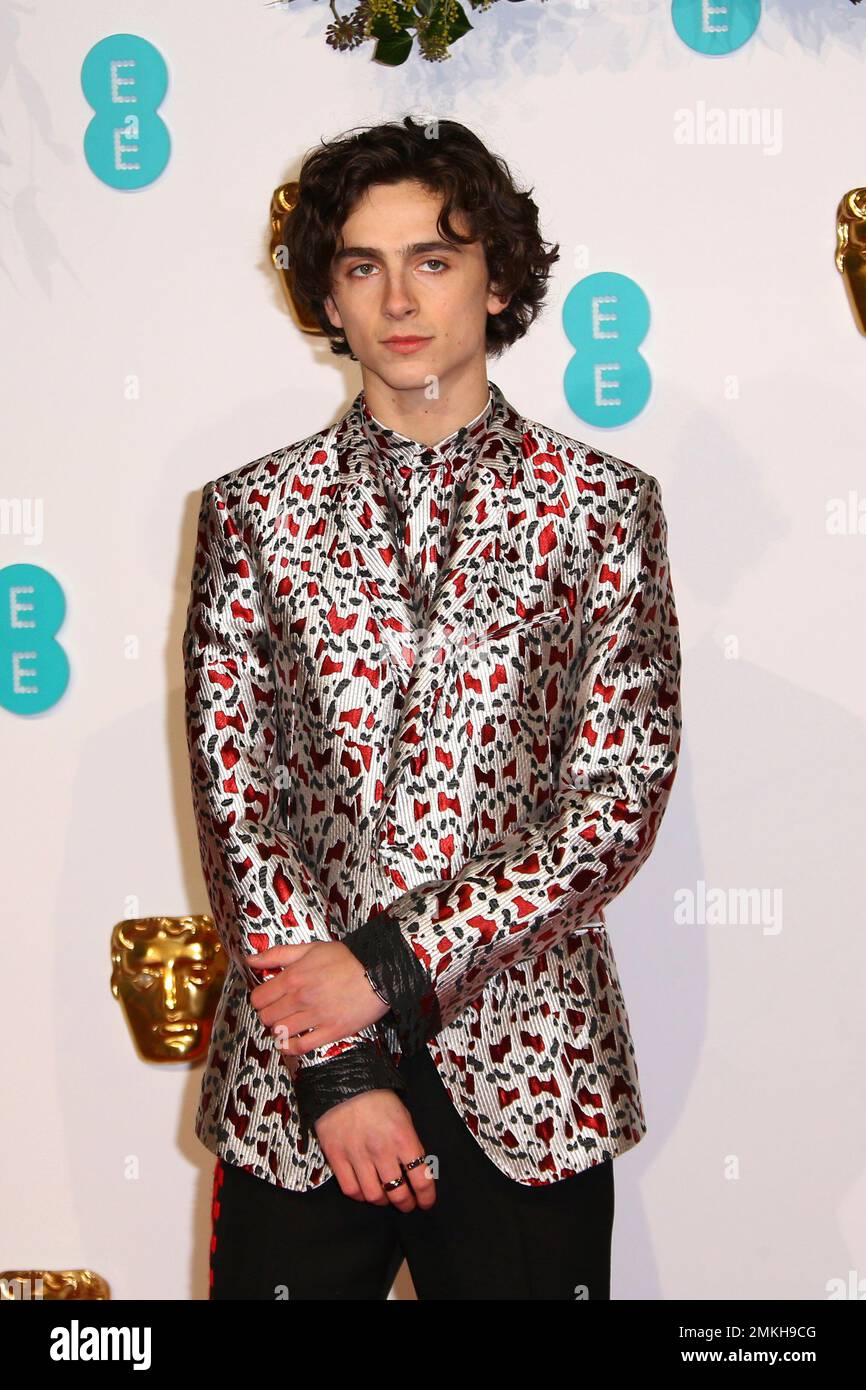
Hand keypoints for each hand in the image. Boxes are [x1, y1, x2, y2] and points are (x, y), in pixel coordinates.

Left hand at [248, 941, 389, 1056]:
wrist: (379, 971)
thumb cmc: (346, 958)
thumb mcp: (310, 948)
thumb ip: (278, 954)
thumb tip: (251, 959)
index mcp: (294, 977)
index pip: (259, 998)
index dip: (260, 1000)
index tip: (268, 999)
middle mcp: (301, 998)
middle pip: (267, 1018)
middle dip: (269, 1015)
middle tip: (279, 1011)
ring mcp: (316, 1017)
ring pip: (281, 1033)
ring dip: (280, 1030)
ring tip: (288, 1024)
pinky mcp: (331, 1031)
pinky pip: (302, 1047)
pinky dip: (291, 1047)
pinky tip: (293, 1041)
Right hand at [314, 1090, 436, 1211]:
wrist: (343, 1080)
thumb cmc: (377, 1097)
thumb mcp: (403, 1116)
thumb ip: (409, 1144)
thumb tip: (414, 1170)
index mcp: (403, 1138)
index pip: (421, 1178)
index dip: (426, 1196)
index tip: (426, 1202)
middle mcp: (381, 1150)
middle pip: (398, 1192)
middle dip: (406, 1203)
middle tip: (407, 1204)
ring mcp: (357, 1155)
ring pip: (374, 1196)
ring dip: (383, 1201)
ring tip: (386, 1197)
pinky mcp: (336, 1156)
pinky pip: (351, 1189)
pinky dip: (360, 1195)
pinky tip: (365, 1190)